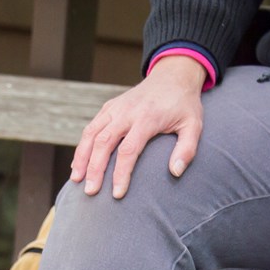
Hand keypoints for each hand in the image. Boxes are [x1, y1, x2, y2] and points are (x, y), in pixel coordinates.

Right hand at [71, 55, 206, 198]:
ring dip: (81, 157)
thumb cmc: (183, 105)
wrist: (173, 75)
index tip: (118, 194)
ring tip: (76, 180)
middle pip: (104, 142)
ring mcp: (115, 108)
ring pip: (91, 133)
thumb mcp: (194, 125)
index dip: (121, 173)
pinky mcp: (109, 107)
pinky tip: (79, 164)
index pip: (129, 150)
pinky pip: (91, 127)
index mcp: (147, 118)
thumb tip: (175, 172)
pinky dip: (82, 146)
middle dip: (94, 168)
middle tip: (90, 191)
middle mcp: (126, 112)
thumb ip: (187, 149)